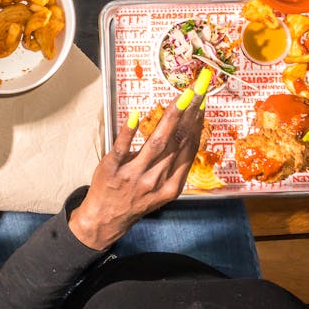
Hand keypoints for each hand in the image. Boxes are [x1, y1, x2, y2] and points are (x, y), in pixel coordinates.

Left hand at [68, 85, 206, 249]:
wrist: (106, 219)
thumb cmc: (136, 199)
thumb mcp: (161, 189)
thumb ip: (173, 165)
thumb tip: (188, 134)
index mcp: (171, 184)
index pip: (188, 149)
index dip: (197, 125)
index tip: (202, 103)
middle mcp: (156, 179)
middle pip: (176, 143)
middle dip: (189, 115)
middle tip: (196, 91)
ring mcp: (133, 174)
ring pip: (156, 144)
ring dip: (170, 119)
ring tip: (180, 99)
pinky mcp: (111, 169)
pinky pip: (121, 148)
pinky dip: (128, 132)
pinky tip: (136, 116)